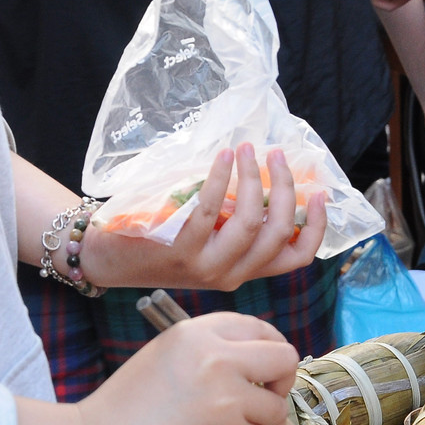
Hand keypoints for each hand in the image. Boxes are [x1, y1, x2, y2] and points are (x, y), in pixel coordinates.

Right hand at [76, 313, 299, 424]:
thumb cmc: (126, 408)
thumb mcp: (166, 355)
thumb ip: (212, 349)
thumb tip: (265, 358)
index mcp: (197, 334)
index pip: (261, 329)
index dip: (271, 349)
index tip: (267, 368)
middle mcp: (216, 360)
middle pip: (285, 359)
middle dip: (281, 381)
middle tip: (264, 395)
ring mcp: (225, 400)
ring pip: (275, 408)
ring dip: (261, 421)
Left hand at [81, 143, 326, 292]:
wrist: (104, 260)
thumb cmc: (157, 242)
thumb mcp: (206, 242)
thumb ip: (234, 223)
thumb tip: (267, 180)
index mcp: (244, 272)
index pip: (297, 257)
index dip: (317, 226)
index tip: (319, 193)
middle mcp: (231, 275)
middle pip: (279, 232)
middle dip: (286, 188)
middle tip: (277, 156)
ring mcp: (206, 265)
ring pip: (250, 220)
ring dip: (254, 178)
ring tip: (247, 150)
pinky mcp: (179, 249)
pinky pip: (210, 208)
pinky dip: (221, 177)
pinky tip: (223, 157)